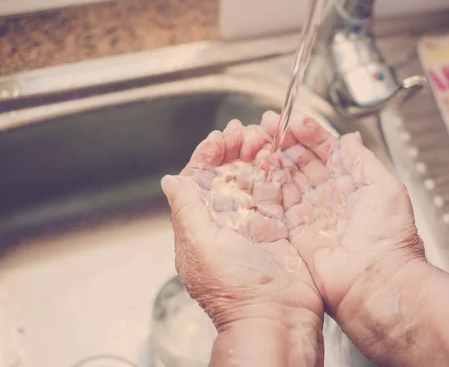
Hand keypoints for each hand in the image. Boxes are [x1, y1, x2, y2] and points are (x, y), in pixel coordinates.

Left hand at [161, 120, 323, 331]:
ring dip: (255, 156)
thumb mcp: (200, 244)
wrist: (275, 318)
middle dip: (233, 150)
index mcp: (201, 228)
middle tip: (243, 130)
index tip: (217, 138)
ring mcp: (254, 226)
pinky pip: (276, 193)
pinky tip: (275, 155)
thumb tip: (169, 181)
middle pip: (227, 177)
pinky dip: (275, 172)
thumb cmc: (234, 290)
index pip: (199, 182)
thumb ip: (186, 209)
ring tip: (261, 135)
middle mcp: (226, 225)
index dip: (206, 157)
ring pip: (252, 181)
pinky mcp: (279, 229)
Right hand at [258, 111, 425, 313]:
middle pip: (304, 165)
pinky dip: (268, 186)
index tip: (298, 121)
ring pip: (289, 181)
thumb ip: (362, 160)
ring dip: (275, 160)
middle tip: (272, 125)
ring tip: (263, 140)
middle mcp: (331, 201)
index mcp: (354, 187)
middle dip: (288, 143)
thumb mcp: (385, 186)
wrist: (375, 282)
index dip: (313, 136)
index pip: (329, 154)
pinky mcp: (295, 235)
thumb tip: (350, 138)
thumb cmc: (389, 238)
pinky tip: (260, 167)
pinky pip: (278, 206)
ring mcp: (312, 217)